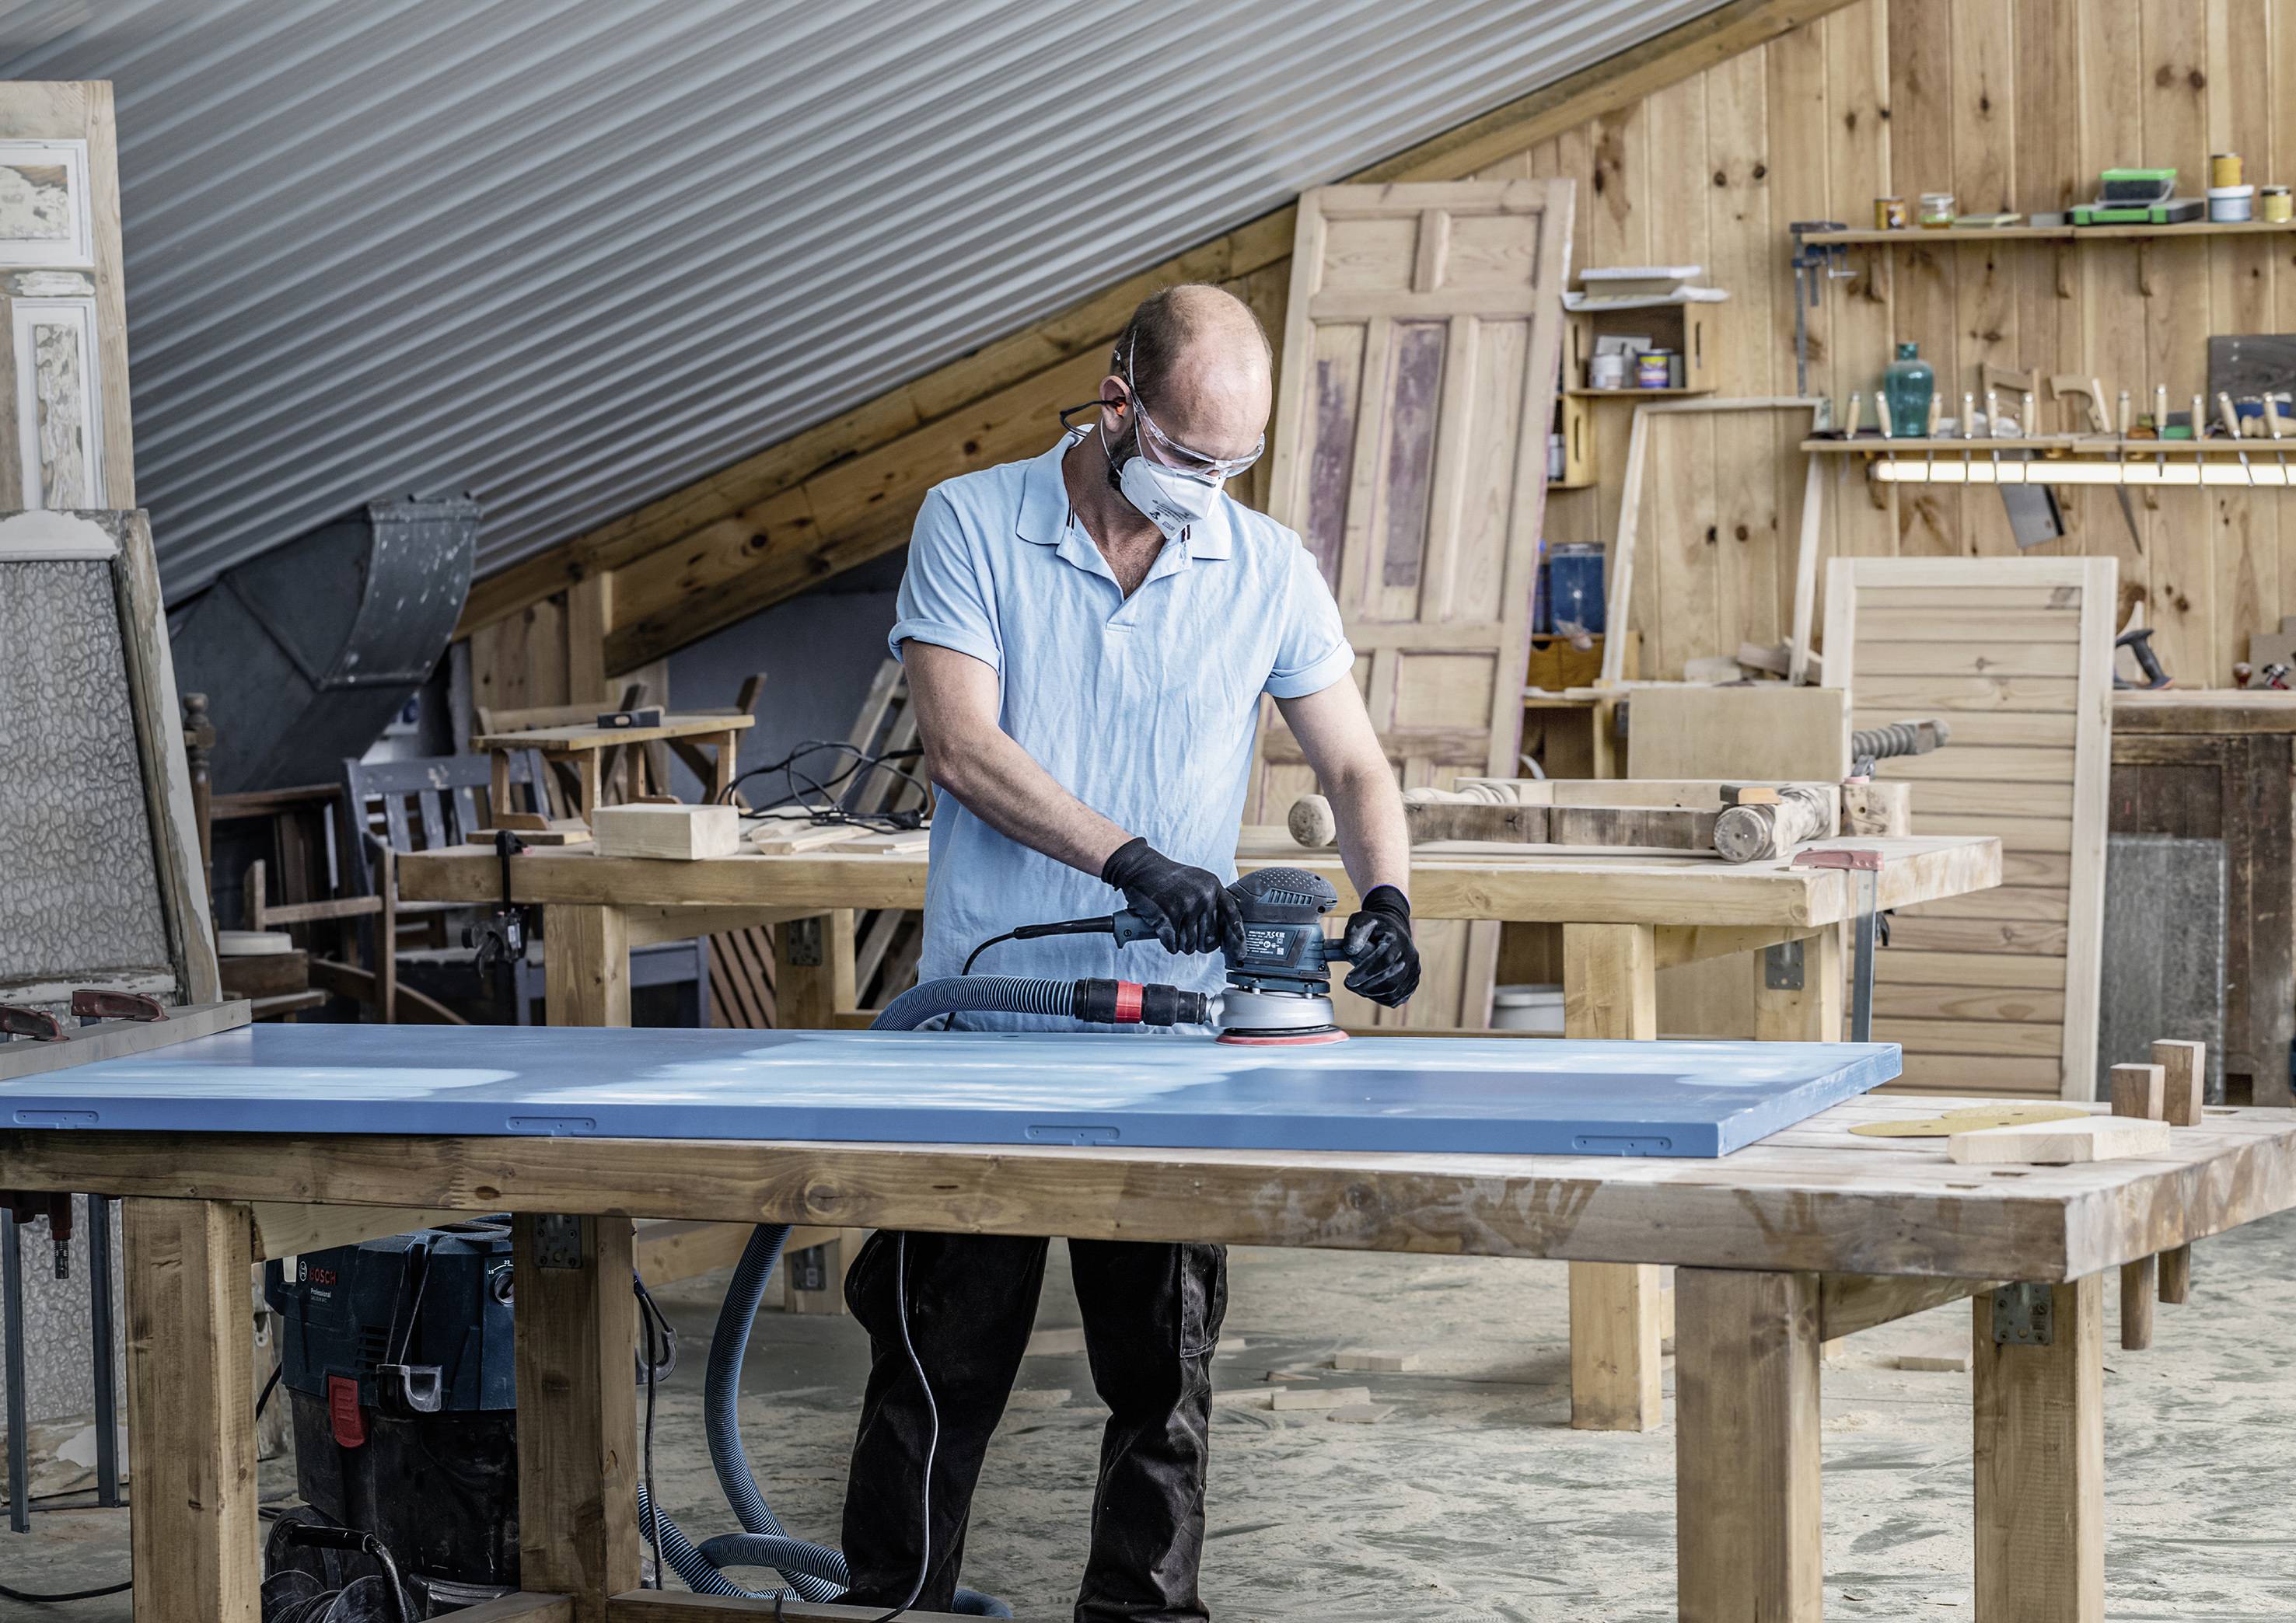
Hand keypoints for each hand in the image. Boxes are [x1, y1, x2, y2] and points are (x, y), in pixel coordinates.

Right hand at [1101, 838, 1241, 956]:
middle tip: (1190, 938)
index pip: (1231, 915)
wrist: (1141, 868)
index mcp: (1212, 887)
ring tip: (1175, 931)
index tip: (1240, 948)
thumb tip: (1221, 929)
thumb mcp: (1197, 881)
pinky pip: (1173, 944)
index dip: (1237, 934)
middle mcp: (1203, 897)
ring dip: (1182, 944)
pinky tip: (1165, 934)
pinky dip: (1169, 944)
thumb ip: (1211, 900)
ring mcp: (1186, 907)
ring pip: (1191, 944)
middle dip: (1200, 944)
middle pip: (1210, 938)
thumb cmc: (1167, 877)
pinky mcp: (1168, 916)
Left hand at [1341, 885, 1417, 1006]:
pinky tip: (1369, 991)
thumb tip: (1351, 950)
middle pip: (1391, 981)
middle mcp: (1410, 955)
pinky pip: (1398, 998)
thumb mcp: (1362, 920)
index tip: (1348, 980)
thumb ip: (1354, 932)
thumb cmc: (1374, 926)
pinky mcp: (1413, 981)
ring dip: (1372, 994)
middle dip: (1366, 987)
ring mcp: (1414, 969)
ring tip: (1358, 987)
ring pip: (1394, 992)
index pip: (1385, 961)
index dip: (1365, 973)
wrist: (1394, 930)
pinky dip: (1381, 999)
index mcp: (1398, 939)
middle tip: (1350, 985)